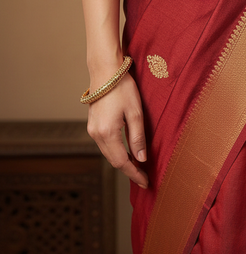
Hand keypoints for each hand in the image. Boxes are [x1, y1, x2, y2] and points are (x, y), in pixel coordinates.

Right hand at [86, 73, 148, 187]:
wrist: (105, 71)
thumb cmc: (122, 88)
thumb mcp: (135, 113)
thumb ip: (138, 138)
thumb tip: (141, 159)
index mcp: (107, 133)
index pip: (122, 162)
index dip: (134, 174)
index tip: (146, 182)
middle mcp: (96, 134)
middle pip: (113, 160)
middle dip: (129, 170)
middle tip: (144, 178)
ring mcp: (92, 129)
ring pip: (108, 153)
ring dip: (122, 161)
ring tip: (138, 168)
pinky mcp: (93, 124)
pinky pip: (105, 144)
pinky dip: (116, 151)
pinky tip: (127, 153)